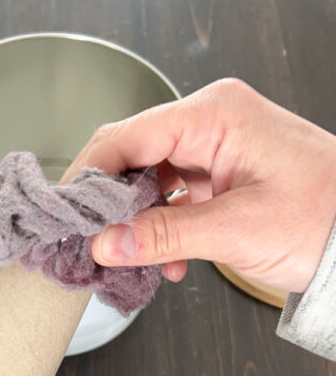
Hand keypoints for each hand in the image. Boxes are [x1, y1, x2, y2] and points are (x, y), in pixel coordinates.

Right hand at [66, 79, 335, 292]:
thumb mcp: (238, 229)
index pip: (126, 136)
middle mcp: (210, 122)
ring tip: (134, 259)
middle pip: (132, 155)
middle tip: (92, 241)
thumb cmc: (325, 217)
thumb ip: (165, 235)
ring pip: (148, 178)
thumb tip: (106, 244)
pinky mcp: (219, 173)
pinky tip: (168, 260)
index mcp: (215, 115)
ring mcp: (214, 148)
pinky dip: (162, 227)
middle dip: (109, 203)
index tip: (65, 213)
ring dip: (136, 221)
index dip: (88, 176)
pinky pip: (172, 196)